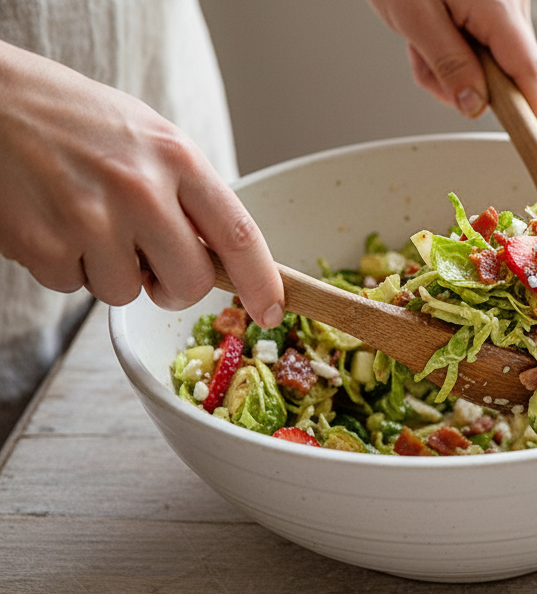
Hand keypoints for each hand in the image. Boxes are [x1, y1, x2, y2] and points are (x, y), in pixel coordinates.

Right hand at [0, 42, 284, 326]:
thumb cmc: (72, 119)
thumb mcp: (148, 138)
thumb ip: (188, 193)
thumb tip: (224, 257)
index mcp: (175, 157)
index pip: (239, 234)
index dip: (261, 282)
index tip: (271, 309)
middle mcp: (140, 189)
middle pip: (191, 282)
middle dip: (175, 287)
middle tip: (152, 264)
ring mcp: (90, 219)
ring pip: (127, 291)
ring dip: (109, 271)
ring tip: (83, 218)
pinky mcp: (43, 244)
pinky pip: (73, 287)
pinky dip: (64, 265)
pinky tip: (50, 220)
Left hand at [366, 0, 536, 128]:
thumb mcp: (413, 16)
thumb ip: (447, 63)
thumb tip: (474, 105)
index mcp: (499, 9)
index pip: (531, 75)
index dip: (531, 114)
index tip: (528, 142)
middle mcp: (512, 6)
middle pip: (508, 73)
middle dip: (466, 83)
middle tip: (423, 64)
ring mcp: (506, 5)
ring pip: (491, 61)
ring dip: (452, 64)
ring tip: (420, 39)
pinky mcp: (495, 5)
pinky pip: (481, 42)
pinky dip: (454, 45)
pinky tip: (431, 28)